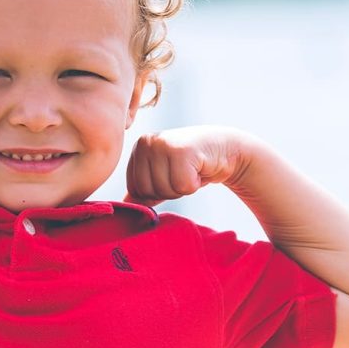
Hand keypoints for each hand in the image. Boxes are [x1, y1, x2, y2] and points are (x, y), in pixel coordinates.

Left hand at [125, 125, 250, 204]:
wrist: (226, 149)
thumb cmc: (191, 164)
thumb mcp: (163, 175)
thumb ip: (142, 189)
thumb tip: (123, 205)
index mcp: (138, 148)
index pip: (135, 189)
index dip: (156, 192)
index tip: (171, 175)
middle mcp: (147, 142)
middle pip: (148, 191)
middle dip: (170, 191)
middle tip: (184, 172)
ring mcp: (163, 144)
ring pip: (165, 190)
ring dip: (183, 187)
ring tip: (191, 170)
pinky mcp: (181, 151)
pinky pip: (182, 186)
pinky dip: (195, 184)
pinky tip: (200, 169)